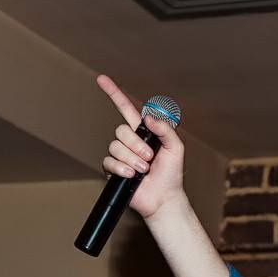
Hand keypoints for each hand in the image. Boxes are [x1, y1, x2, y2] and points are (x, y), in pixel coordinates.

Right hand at [96, 74, 186, 219]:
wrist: (163, 198)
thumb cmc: (171, 174)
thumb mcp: (175, 148)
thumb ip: (165, 130)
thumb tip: (149, 117)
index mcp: (143, 132)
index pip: (126, 108)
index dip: (114, 93)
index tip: (101, 79)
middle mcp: (129, 141)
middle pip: (121, 130)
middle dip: (137, 145)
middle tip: (150, 158)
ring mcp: (120, 155)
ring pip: (115, 146)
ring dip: (132, 159)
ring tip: (143, 170)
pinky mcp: (113, 169)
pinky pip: (109, 161)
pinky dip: (122, 169)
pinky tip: (132, 176)